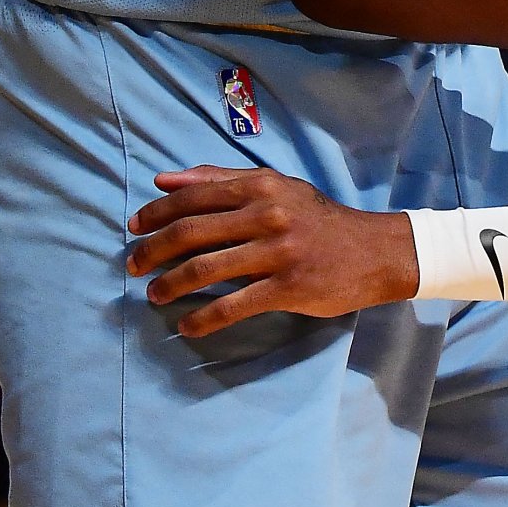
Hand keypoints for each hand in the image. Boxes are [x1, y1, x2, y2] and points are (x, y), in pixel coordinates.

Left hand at [128, 166, 418, 330]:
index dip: (156, 214)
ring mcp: (277, 252)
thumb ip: (221, 180)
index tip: (134, 228)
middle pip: (191, 233)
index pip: (193, 197)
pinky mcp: (287, 287)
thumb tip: (164, 180)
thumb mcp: (275, 187)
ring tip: (153, 295)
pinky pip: (233, 305)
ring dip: (170, 285)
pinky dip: (202, 318)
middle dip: (153, 251)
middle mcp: (266, 215)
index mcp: (260, 187)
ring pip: (205, 269)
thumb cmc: (318, 219)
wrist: (374, 251)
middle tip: (133, 266)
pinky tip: (186, 326)